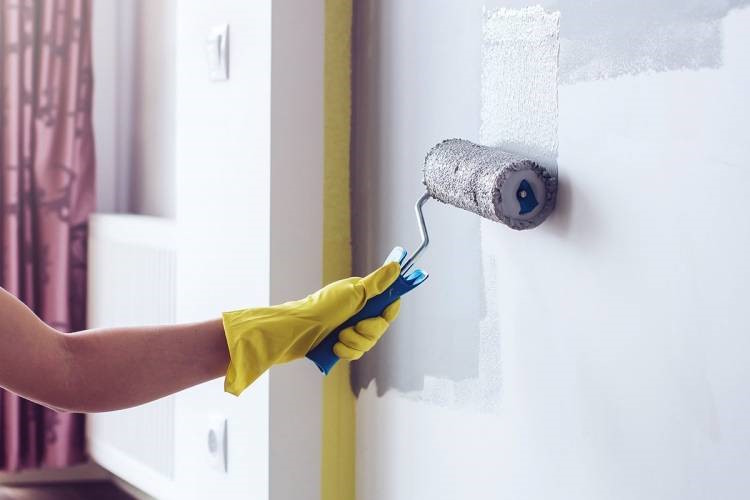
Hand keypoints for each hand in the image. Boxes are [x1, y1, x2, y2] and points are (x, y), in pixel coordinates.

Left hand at [223, 262, 400, 394]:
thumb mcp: (353, 292)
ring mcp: (349, 328)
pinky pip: (355, 353)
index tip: (384, 313)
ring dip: (354, 343)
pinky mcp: (340, 344)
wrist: (296, 331)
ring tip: (338, 338)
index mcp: (363, 295)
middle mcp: (357, 311)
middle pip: (379, 327)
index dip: (388, 312)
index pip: (388, 305)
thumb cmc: (322, 308)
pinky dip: (346, 352)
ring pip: (368, 343)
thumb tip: (396, 265)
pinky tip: (334, 348)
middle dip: (368, 332)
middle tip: (353, 327)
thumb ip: (377, 283)